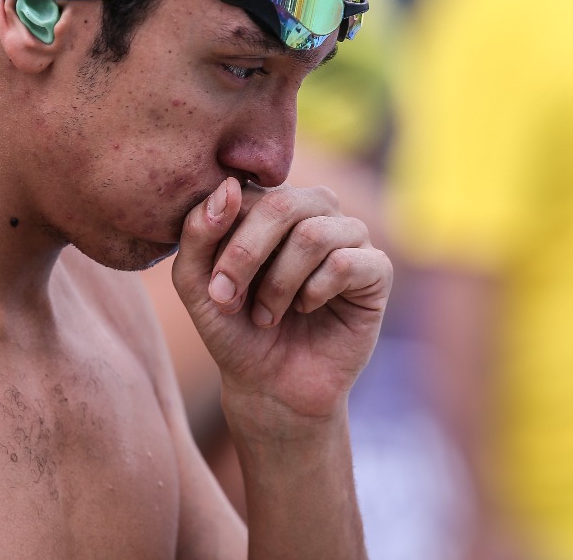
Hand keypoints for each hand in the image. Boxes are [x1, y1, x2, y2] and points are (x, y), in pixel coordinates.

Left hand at [170, 177, 391, 426]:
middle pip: (283, 203)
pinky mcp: (377, 269)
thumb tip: (229, 186)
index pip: (247, 192)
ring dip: (279, 283)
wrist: (269, 385)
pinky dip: (314, 293)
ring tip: (267, 314)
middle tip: (228, 297)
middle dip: (247, 255)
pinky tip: (306, 309)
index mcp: (272, 201)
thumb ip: (198, 231)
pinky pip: (346, 263)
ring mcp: (349, 235)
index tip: (212, 287)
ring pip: (314, 234)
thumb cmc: (233, 327)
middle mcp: (314, 209)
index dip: (223, 238)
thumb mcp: (195, 282)